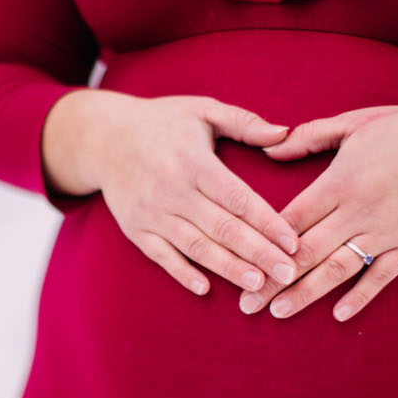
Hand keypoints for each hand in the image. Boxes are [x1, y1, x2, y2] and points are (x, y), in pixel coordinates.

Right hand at [44, 89, 300, 295]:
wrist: (103, 138)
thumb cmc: (162, 121)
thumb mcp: (203, 109)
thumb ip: (245, 123)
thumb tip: (286, 134)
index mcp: (193, 162)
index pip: (237, 198)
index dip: (268, 222)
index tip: (294, 242)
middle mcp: (172, 190)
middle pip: (222, 228)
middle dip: (258, 253)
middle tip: (288, 273)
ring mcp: (151, 213)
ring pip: (195, 246)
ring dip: (228, 268)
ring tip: (258, 284)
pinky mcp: (136, 229)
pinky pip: (161, 256)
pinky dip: (181, 273)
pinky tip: (205, 288)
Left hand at [237, 101, 397, 320]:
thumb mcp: (353, 123)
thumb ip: (309, 137)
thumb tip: (270, 147)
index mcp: (340, 182)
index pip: (292, 220)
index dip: (264, 244)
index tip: (238, 263)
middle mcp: (359, 211)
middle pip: (307, 252)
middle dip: (274, 280)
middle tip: (246, 304)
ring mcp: (385, 232)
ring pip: (339, 269)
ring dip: (307, 294)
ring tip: (279, 312)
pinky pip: (380, 276)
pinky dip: (360, 296)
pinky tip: (338, 315)